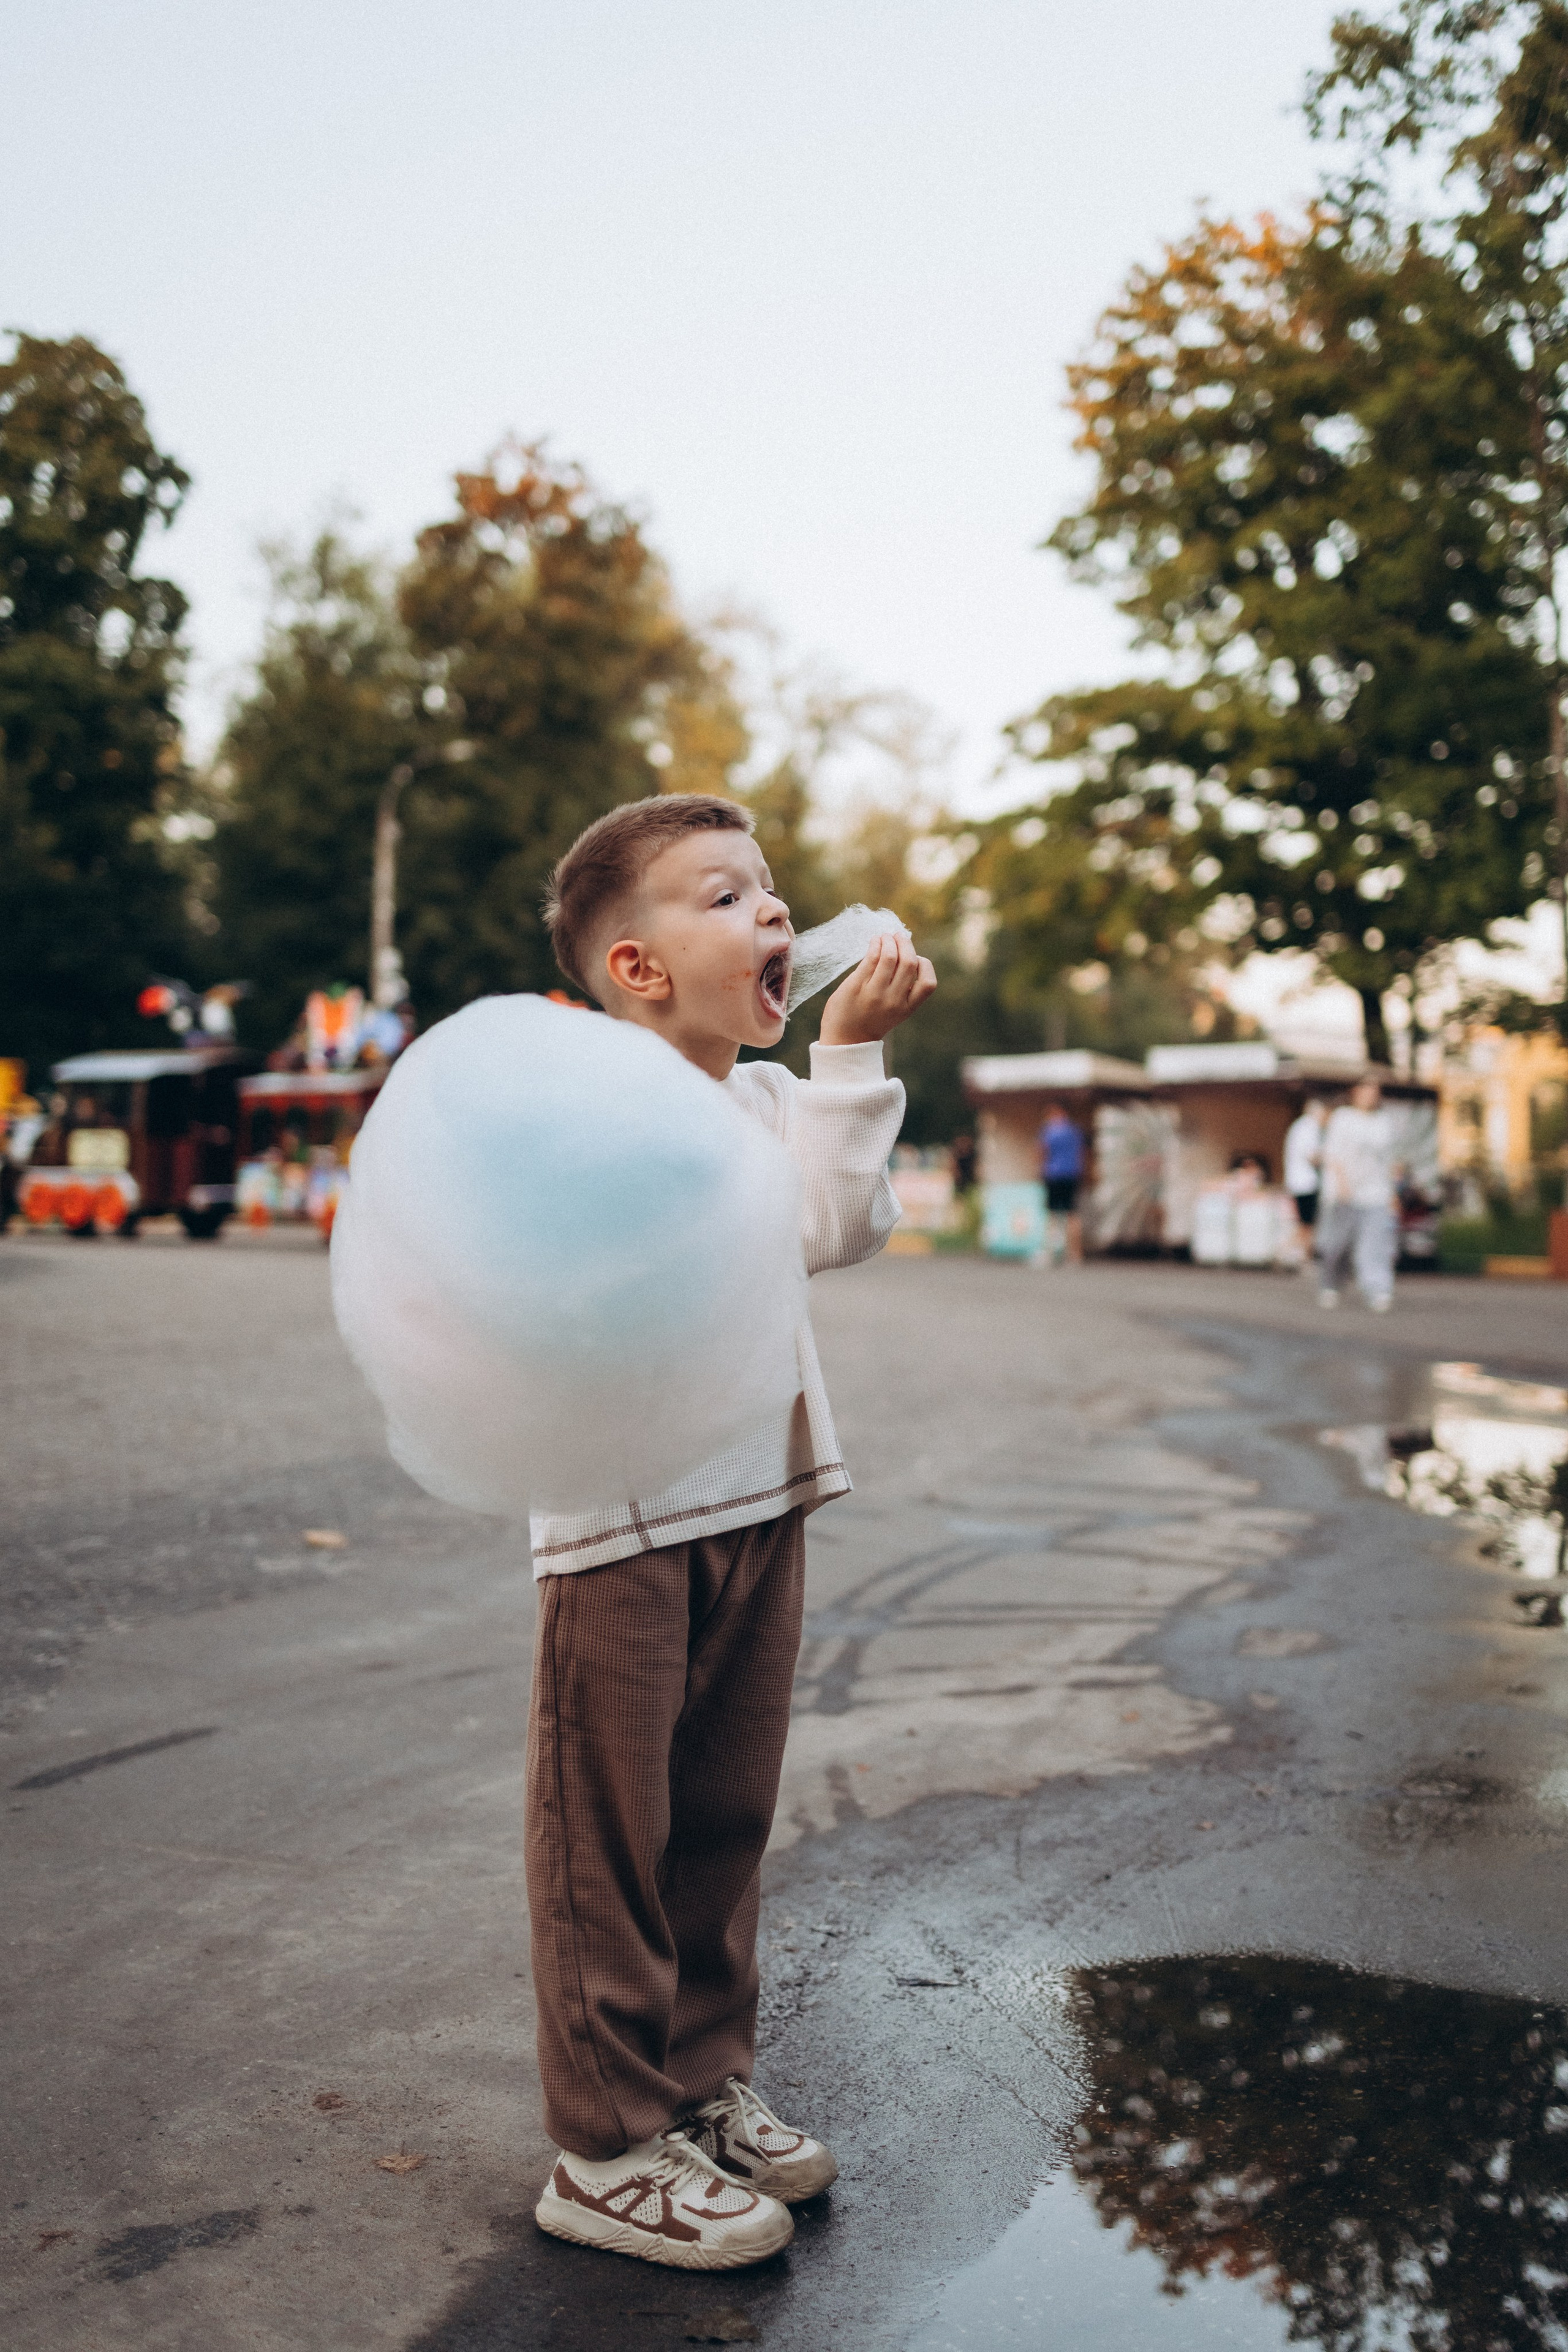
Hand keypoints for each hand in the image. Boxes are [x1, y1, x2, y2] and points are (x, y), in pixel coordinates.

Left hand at [818, 933, 936, 1045]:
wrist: (845, 1040)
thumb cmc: (871, 1019)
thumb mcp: (896, 1010)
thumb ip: (903, 987)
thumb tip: (905, 951)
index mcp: (907, 1008)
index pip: (928, 983)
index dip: (924, 964)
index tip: (914, 958)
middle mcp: (893, 1001)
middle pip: (909, 963)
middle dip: (905, 943)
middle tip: (898, 936)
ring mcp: (874, 993)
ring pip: (890, 956)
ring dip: (889, 940)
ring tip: (885, 937)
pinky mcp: (856, 986)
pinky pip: (870, 958)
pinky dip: (875, 944)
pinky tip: (874, 941)